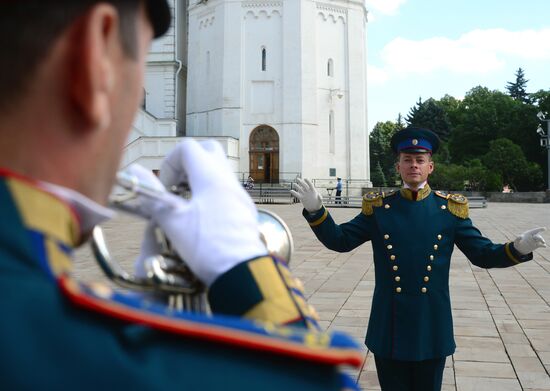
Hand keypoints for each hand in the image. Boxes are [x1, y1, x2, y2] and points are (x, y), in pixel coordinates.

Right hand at [126, 140, 266, 285]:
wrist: (241, 272)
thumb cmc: (206, 246)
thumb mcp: (173, 222)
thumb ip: (153, 195)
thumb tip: (134, 171)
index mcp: (211, 176)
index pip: (188, 147)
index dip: (170, 161)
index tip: (164, 187)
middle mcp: (228, 180)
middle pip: (208, 151)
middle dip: (188, 163)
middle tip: (176, 185)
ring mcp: (240, 195)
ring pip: (219, 171)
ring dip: (199, 179)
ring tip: (185, 203)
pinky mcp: (245, 210)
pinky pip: (227, 190)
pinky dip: (212, 193)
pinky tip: (202, 216)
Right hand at [290, 178, 322, 212]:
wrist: (314, 208)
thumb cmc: (318, 204)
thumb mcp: (320, 201)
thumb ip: (320, 198)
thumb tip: (319, 195)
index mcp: (313, 191)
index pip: (310, 185)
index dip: (307, 181)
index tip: (305, 179)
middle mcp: (308, 191)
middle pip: (304, 185)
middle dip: (301, 182)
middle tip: (297, 179)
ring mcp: (305, 194)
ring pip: (300, 189)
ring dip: (297, 186)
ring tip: (294, 184)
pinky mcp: (302, 198)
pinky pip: (297, 195)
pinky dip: (294, 193)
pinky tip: (291, 191)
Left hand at [513, 227, 546, 254]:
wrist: (519, 249)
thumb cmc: (518, 244)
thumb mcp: (516, 242)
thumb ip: (518, 239)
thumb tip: (520, 236)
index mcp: (529, 234)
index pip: (535, 231)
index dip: (540, 229)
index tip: (544, 228)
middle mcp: (533, 237)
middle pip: (538, 236)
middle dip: (540, 237)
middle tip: (541, 240)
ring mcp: (535, 241)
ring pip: (540, 240)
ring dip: (542, 241)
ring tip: (543, 242)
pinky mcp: (537, 245)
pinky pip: (541, 245)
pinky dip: (543, 245)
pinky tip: (544, 246)